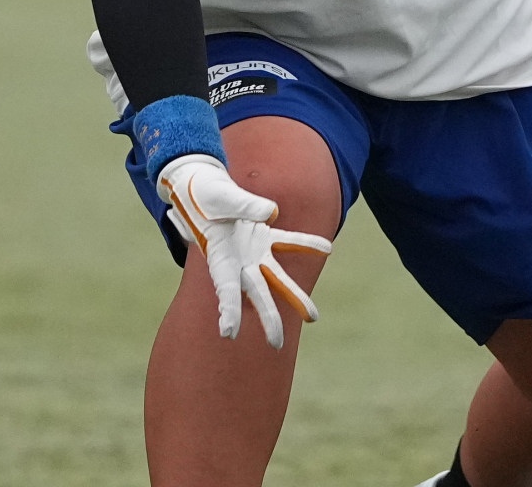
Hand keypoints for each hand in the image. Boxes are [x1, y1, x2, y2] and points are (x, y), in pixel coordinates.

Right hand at [156, 154, 332, 347]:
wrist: (204, 187)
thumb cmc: (204, 195)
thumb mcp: (219, 197)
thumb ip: (244, 206)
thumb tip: (272, 213)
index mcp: (220, 259)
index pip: (224, 290)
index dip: (227, 311)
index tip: (229, 335)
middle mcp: (238, 263)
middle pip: (256, 294)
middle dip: (268, 318)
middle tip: (278, 344)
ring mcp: (252, 252)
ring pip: (276, 278)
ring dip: (294, 296)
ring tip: (313, 318)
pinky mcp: (263, 236)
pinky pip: (288, 241)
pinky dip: (307, 244)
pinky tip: (327, 248)